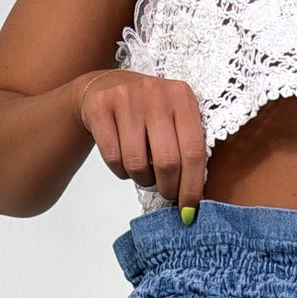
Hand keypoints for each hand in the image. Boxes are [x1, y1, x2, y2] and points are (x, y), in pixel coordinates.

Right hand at [73, 69, 206, 218]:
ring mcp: (126, 97)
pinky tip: (124, 160)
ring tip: (144, 171)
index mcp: (182, 97)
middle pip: (168, 162)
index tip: (189, 211)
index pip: (194, 152)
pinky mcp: (101, 107)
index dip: (192, 188)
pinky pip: (114, 158)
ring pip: (137, 164)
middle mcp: (156, 93)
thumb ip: (188, 149)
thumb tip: (195, 200)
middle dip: (168, 188)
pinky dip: (121, 171)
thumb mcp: (174, 120)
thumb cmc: (148, 113)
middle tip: (167, 193)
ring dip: (142, 179)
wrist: (107, 86)